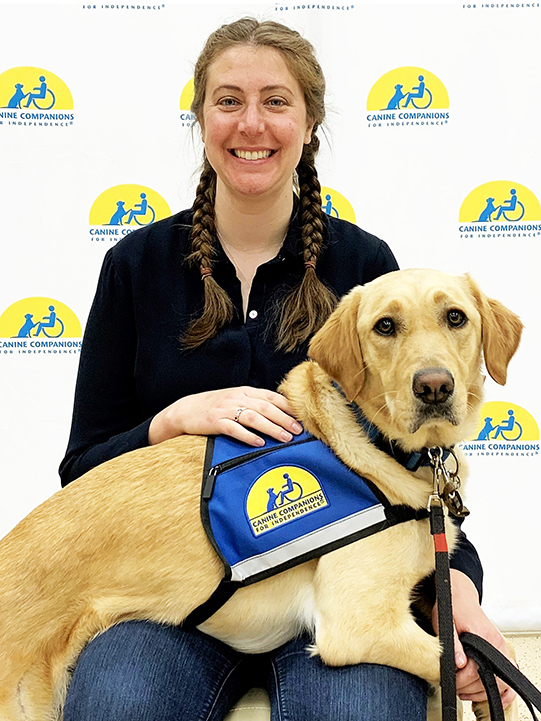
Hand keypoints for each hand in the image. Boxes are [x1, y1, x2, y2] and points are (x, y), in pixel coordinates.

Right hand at [148, 386, 302, 446]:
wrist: (185, 410)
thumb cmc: (214, 407)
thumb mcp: (236, 400)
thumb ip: (255, 403)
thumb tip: (280, 413)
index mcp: (245, 391)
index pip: (271, 397)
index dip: (288, 407)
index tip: (302, 417)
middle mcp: (237, 398)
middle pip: (266, 407)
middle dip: (284, 419)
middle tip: (298, 430)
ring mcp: (226, 409)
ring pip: (253, 417)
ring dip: (271, 428)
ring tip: (285, 438)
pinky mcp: (215, 422)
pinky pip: (234, 429)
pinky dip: (247, 436)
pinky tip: (258, 443)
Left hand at [432, 569, 515, 707]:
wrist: (460, 595)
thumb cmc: (452, 607)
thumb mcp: (445, 623)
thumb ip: (452, 643)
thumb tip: (460, 663)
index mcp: (483, 636)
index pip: (477, 669)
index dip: (462, 679)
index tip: (451, 680)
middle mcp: (496, 644)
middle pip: (491, 680)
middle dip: (470, 688)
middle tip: (455, 686)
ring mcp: (500, 648)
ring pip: (501, 683)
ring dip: (482, 691)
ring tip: (464, 689)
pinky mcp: (500, 651)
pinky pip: (507, 677)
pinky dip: (500, 689)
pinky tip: (487, 690)